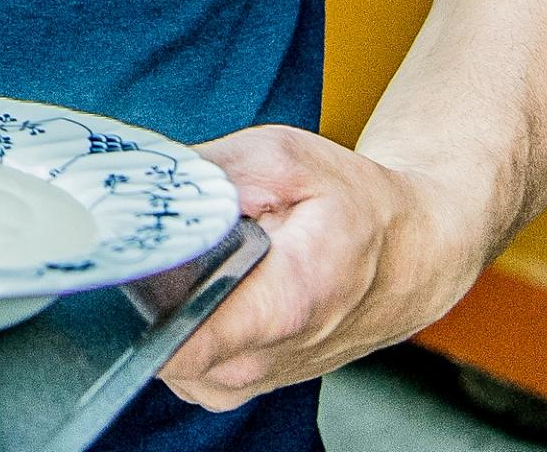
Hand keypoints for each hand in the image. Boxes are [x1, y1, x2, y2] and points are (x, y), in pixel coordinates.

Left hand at [156, 125, 465, 408]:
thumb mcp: (285, 160)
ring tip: (202, 261)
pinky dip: (184, 322)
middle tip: (174, 240)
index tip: (134, 255)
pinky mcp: (244, 385)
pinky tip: (209, 286)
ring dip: (166, 305)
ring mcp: (252, 380)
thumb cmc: (357, 208)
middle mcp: (262, 360)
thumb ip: (207, 174)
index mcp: (279, 306)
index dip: (138, 294)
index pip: (177, 341)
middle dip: (147, 286)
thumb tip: (144, 189)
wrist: (413, 254)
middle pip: (157, 339)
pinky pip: (184, 361)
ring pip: (165, 352)